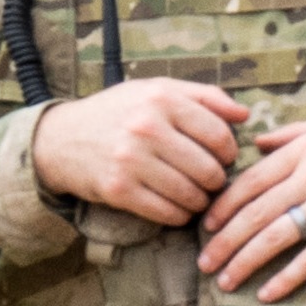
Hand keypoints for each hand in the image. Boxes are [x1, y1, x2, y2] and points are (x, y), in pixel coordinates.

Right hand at [34, 77, 255, 223]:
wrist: (61, 139)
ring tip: (196, 194)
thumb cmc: (118, 113)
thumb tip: (244, 116)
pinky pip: (168, 213)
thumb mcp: (157, 90)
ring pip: (191, 194)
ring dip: (200, 200)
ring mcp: (131, 160)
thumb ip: (205, 97)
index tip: (225, 158)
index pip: (218, 135)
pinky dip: (179, 215)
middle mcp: (146, 128)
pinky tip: (177, 207)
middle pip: (208, 169)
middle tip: (210, 180)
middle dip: (216, 180)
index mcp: (161, 99)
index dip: (229, 152)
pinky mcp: (119, 190)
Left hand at [198, 114, 305, 297]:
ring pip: (274, 237)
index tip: (206, 225)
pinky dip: (285, 279)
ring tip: (224, 281)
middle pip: (255, 211)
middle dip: (223, 240)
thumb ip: (295, 132)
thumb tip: (257, 144)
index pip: (251, 178)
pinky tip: (266, 294)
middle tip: (204, 262)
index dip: (224, 205)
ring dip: (244, 263)